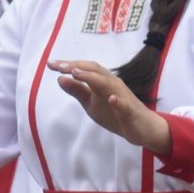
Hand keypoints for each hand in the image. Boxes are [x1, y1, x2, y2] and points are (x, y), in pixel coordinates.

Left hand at [48, 60, 171, 153]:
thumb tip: (60, 78)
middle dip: (77, 66)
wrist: (142, 128)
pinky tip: (111, 98)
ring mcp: (123, 97)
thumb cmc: (115, 112)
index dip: (68, 65)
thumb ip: (77, 91)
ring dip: (93, 78)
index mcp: (102, 82)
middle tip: (60, 66)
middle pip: (95, 71)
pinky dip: (118, 101)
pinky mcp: (131, 112)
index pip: (84, 69)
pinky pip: (125, 106)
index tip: (50, 64)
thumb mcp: (91, 103)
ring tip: (76, 73)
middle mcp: (113, 84)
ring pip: (109, 84)